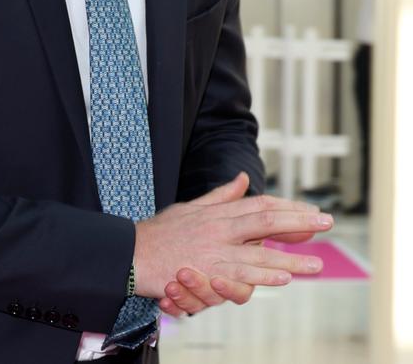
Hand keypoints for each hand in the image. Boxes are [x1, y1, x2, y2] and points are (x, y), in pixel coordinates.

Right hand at [134, 172, 332, 303]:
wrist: (131, 252)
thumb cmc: (159, 233)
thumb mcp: (191, 207)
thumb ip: (221, 195)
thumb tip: (243, 179)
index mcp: (218, 212)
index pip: (260, 205)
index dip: (287, 207)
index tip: (310, 212)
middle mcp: (220, 227)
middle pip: (266, 220)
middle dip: (298, 222)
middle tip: (326, 223)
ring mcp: (214, 249)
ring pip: (259, 251)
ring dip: (290, 258)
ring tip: (316, 264)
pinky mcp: (206, 271)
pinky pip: (239, 275)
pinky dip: (262, 276)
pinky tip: (282, 277)